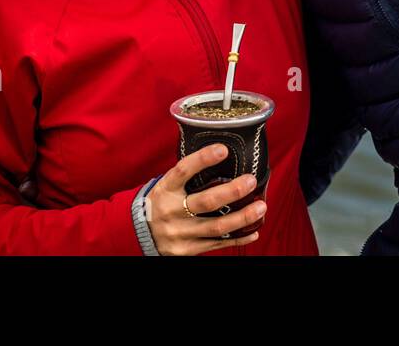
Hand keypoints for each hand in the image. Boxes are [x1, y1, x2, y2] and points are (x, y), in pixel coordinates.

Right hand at [145, 144, 264, 254]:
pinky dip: (238, 239)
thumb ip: (187, 177)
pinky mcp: (186, 250)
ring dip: (243, 217)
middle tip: (251, 181)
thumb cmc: (160, 204)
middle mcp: (171, 211)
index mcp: (165, 189)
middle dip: (233, 191)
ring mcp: (179, 233)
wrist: (137, 235)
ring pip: (217, 226)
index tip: (223, 149)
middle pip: (206, 201)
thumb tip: (220, 156)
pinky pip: (217, 244)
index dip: (203, 159)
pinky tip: (253, 232)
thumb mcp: (165, 186)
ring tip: (261, 207)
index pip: (183, 170)